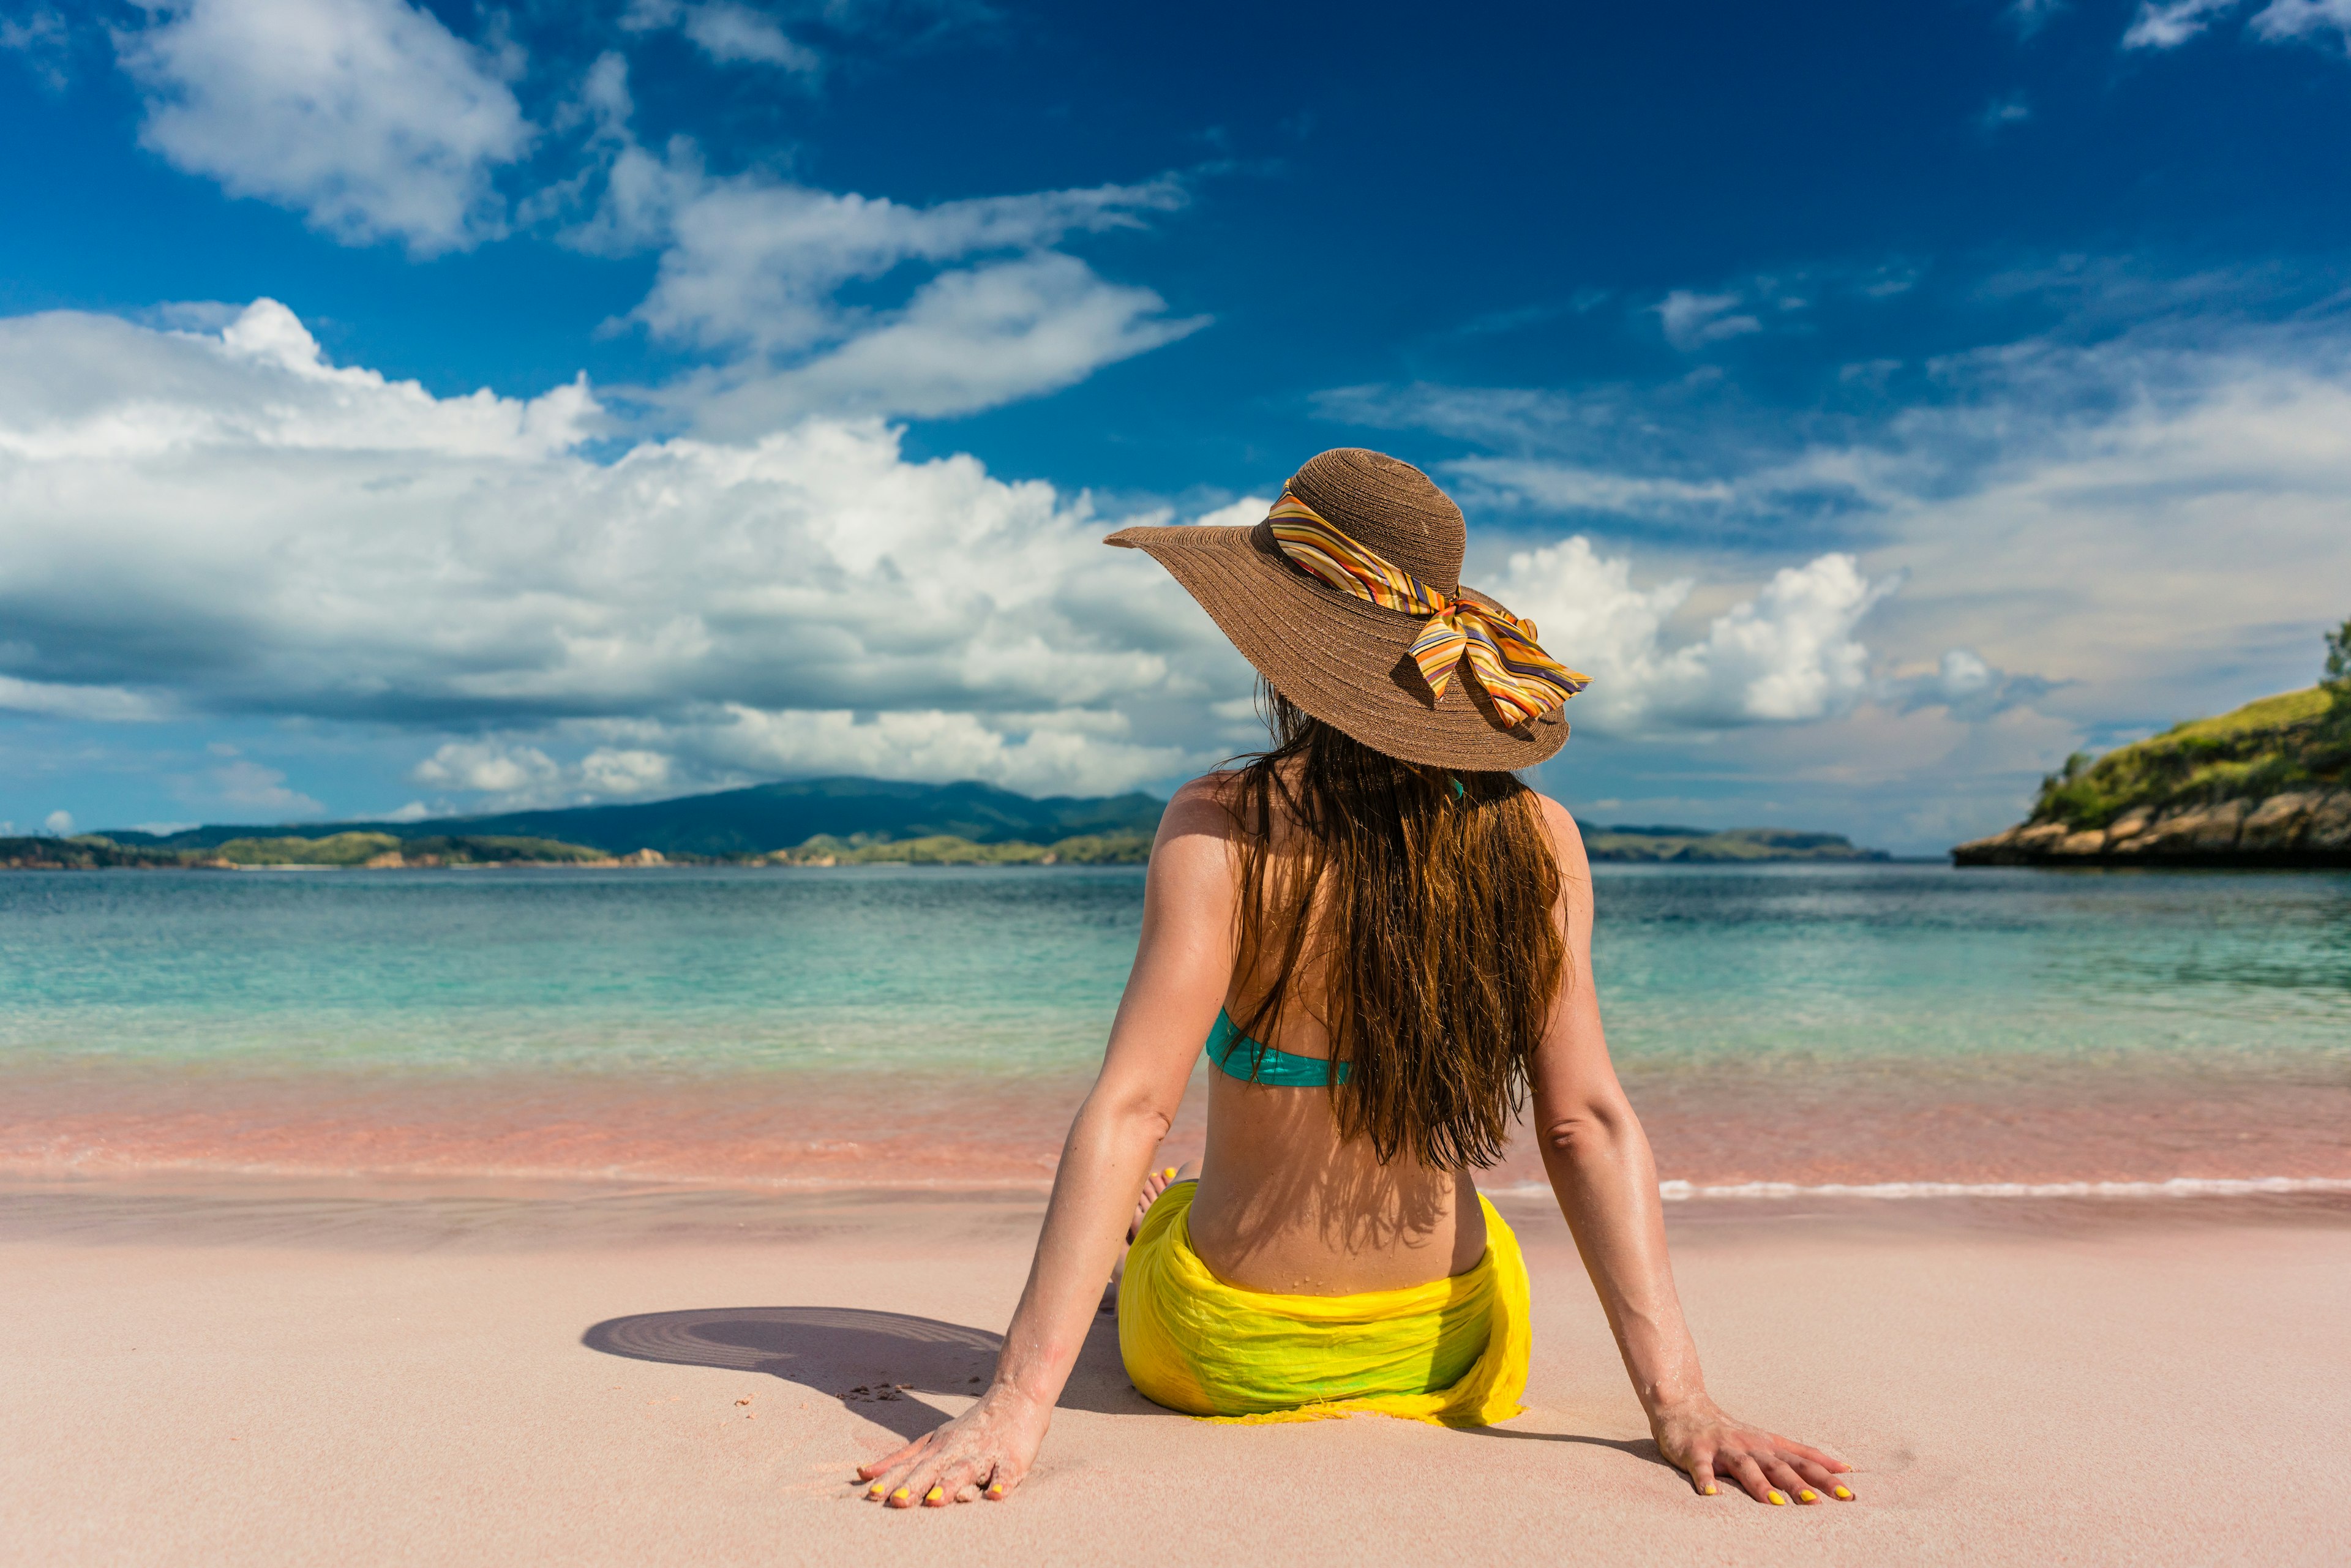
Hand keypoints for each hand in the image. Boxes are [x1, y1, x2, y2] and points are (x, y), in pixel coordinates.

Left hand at [853, 1384, 1050, 1507]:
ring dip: (948, 1485)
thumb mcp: (932, 1439)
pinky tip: (995, 1495)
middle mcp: (956, 1450)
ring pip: (964, 1470)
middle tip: (897, 1501)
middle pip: (932, 1469)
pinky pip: (1006, 1473)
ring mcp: (984, 1453)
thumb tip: (863, 1473)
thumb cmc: (970, 1427)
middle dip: (914, 1485)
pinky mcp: (1011, 1459)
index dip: (891, 1480)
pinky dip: (1001, 1483)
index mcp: (937, 1447)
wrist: (1016, 1397)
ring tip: (935, 1501)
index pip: (910, 1466)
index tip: (872, 1494)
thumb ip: (901, 1458)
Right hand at [1650, 1394, 1853, 1504]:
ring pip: (1745, 1467)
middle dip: (1798, 1484)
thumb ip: (1803, 1455)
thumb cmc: (1732, 1432)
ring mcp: (1723, 1447)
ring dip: (1760, 1485)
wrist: (1684, 1408)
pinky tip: (1712, 1496)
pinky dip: (1707, 1481)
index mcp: (1769, 1445)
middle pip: (1777, 1465)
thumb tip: (1845, 1468)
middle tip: (1816, 1503)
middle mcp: (1750, 1445)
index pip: (1803, 1461)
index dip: (1825, 1476)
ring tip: (1774, 1504)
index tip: (1847, 1493)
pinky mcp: (1696, 1452)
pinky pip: (1701, 1468)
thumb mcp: (1769, 1441)